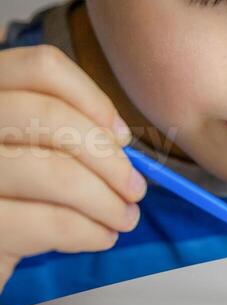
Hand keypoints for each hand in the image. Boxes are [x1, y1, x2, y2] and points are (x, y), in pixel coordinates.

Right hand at [0, 44, 146, 294]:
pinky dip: (88, 231)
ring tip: (125, 217)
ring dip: (106, 200)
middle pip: (51, 118)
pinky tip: (101, 236)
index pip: (41, 68)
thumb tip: (119, 140)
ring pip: (54, 173)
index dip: (92, 98)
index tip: (122, 136)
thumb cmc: (12, 195)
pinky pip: (47, 223)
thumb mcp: (27, 149)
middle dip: (107, 158)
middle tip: (135, 187)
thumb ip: (62, 132)